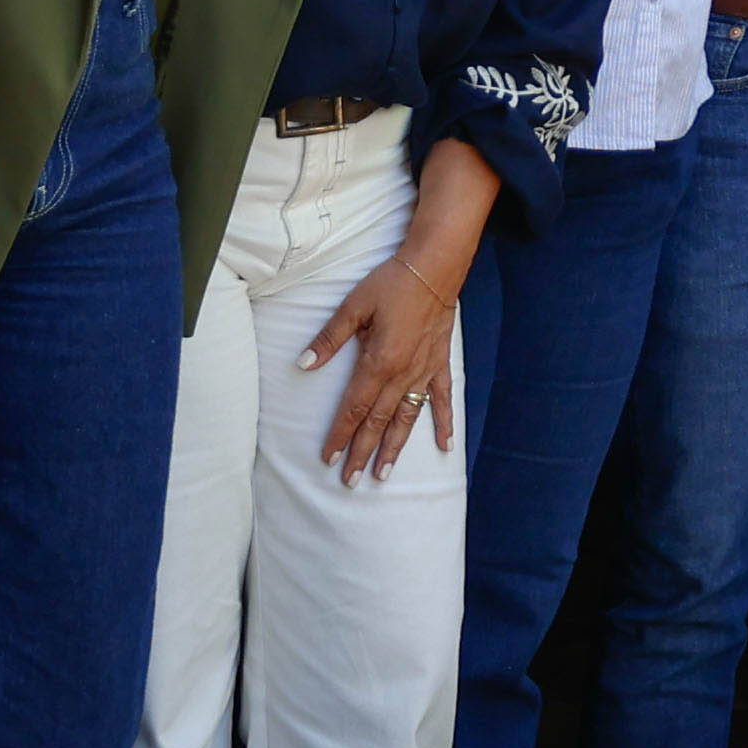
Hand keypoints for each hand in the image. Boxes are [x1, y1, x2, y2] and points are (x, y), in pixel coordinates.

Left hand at [301, 253, 458, 482]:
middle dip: (362, 452)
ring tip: (383, 474)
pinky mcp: (440, 363)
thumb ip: (329, 339)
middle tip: (351, 481)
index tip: (329, 459)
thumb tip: (303, 365)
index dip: (340, 435)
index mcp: (379, 362)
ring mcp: (424, 371)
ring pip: (407, 418)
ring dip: (394, 447)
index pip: (354, 408)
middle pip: (378, 421)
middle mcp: (402, 374)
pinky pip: (442, 400)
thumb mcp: (353, 307)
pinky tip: (444, 446)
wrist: (435, 266)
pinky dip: (442, 423)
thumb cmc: (391, 283)